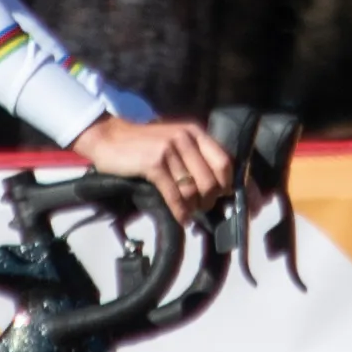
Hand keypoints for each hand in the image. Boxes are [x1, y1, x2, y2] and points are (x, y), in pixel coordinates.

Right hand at [69, 114, 234, 219]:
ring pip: (193, 190)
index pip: (226, 162)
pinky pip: (174, 195)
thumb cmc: (143, 144)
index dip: (235, 186)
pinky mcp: (154, 163)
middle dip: (210, 200)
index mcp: (196, 133)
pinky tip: (182, 218)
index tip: (243, 205)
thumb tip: (220, 189)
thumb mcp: (175, 142)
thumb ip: (196, 158)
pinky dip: (180, 211)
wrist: (109, 137)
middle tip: (202, 207)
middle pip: (212, 180)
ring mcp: (169, 150)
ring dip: (194, 207)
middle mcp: (186, 138)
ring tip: (189, 212)